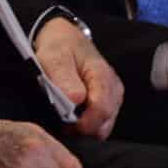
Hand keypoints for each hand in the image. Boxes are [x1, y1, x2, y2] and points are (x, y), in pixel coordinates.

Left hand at [32, 14, 122, 137]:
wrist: (66, 39)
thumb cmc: (60, 47)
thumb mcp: (54, 57)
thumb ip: (64, 78)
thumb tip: (75, 100)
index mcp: (102, 75)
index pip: (102, 108)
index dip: (85, 122)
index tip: (66, 125)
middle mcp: (113, 88)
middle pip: (105, 121)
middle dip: (84, 127)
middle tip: (63, 123)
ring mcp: (113, 96)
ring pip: (104, 126)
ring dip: (85, 127)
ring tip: (66, 118)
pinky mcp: (108, 102)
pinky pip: (101, 123)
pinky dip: (87, 124)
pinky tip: (74, 116)